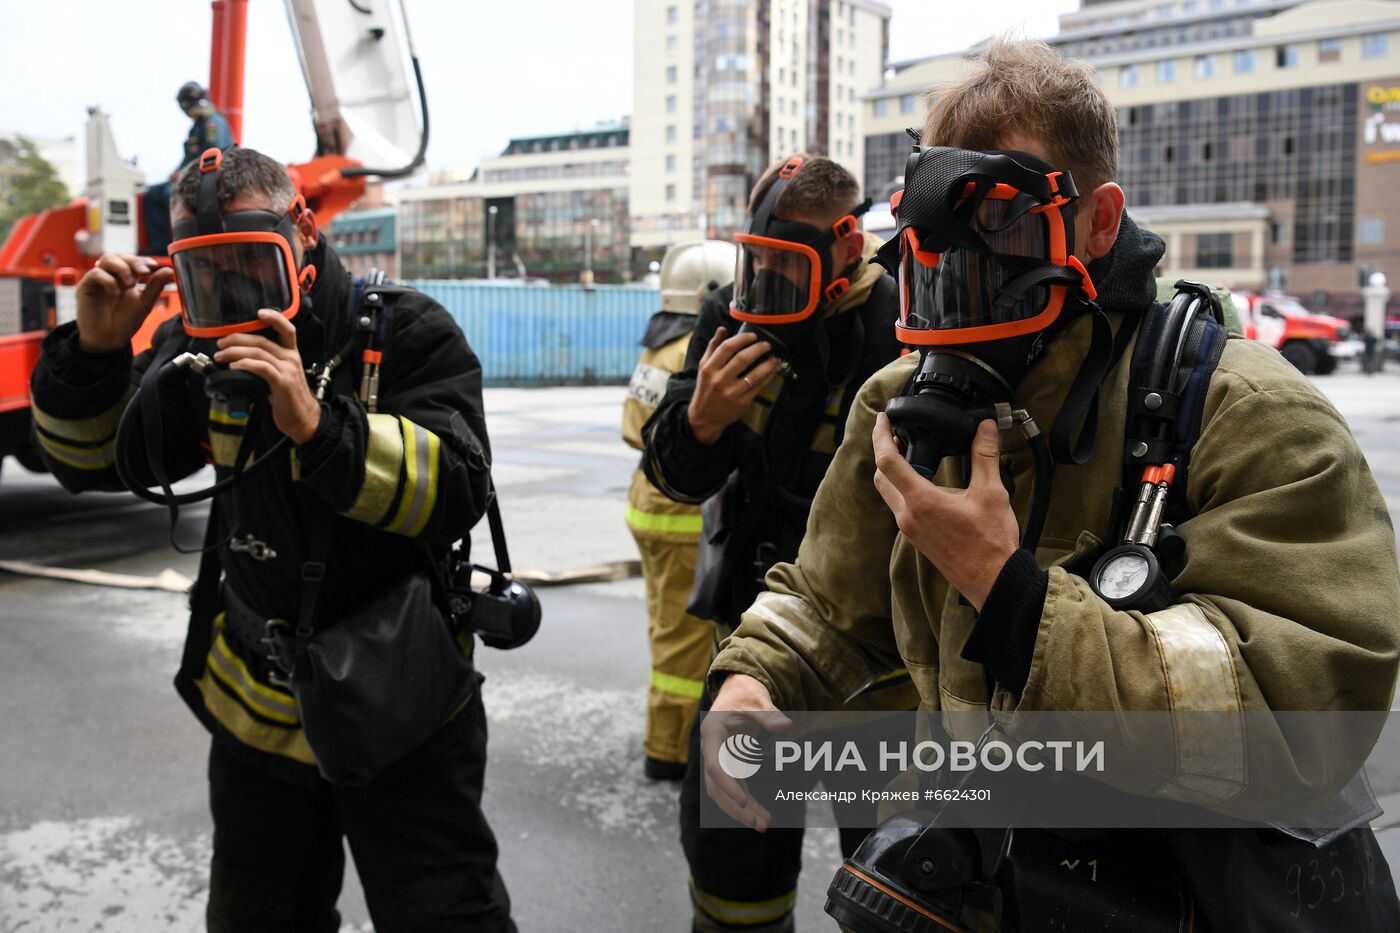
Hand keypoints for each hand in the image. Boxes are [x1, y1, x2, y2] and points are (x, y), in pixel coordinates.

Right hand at [75, 254, 175, 352]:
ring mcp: (98, 280)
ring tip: (131, 284)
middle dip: (133, 261)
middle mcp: (111, 276)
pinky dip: (108, 280)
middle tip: (144, 272)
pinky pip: (95, 274)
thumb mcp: (145, 303)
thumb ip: (155, 286)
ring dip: (122, 268)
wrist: (109, 340)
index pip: (132, 260)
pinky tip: (117, 293)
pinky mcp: (86, 287)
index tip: (153, 266)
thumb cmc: (125, 322)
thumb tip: (169, 270)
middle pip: (118, 256)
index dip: (142, 260)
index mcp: (125, 277)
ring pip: (106, 260)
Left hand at [213, 309, 321, 443]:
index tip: (258, 312)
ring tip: (221, 356)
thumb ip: (267, 365)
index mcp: (292, 354)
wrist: (304, 419)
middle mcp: (291, 358)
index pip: (287, 329)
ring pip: (258, 352)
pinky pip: (261, 367)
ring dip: (235, 352)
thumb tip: (241, 359)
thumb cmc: (289, 399)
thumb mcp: (282, 376)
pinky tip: (234, 367)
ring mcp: (288, 370)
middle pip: (262, 340)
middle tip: (221, 343)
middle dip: (237, 339)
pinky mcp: (282, 382)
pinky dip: (244, 364)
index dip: (274, 318)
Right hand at [686, 327, 780, 444]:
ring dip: (768, 364)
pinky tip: (771, 371)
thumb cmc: (705, 389)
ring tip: (773, 358)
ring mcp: (731, 392)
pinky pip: (758, 386)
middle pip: (742, 358)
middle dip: (758, 349)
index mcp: (708, 368)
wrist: (704, 417)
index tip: (752, 336)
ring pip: (754, 374)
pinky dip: (767, 377)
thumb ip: (712, 347)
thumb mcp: (703, 367)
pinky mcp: (741, 402)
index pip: (727, 347)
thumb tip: (722, 329)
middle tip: (766, 345)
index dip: (742, 339)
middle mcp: (719, 380)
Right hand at [700, 674, 791, 831]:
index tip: (744, 801)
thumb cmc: (745, 695)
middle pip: (716, 785)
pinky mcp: (729, 766)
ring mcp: (718, 760)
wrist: (738, 693)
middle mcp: (711, 750)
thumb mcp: (756, 701)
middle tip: (757, 822)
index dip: (728, 785)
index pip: (715, 765)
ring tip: (763, 825)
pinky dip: (747, 803)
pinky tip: (762, 816)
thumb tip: (786, 726)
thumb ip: (768, 715)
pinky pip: (735, 789)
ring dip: (741, 810)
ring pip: (724, 792)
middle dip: (735, 806)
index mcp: (712, 733)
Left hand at [871, 413, 1018, 610]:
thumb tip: (986, 428)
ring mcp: (910, 530)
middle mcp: (908, 516)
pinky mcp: (917, 539)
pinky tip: (924, 483)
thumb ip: (984, 456)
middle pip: (882, 477)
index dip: (880, 435)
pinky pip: (901, 508)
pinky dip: (904, 489)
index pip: (887, 461)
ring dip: (894, 472)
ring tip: (910, 454)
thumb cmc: (991, 543)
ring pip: (890, 494)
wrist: (992, 581)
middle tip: (896, 434)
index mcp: (921, 501)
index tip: (882, 419)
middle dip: (884, 452)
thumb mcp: (992, 493)